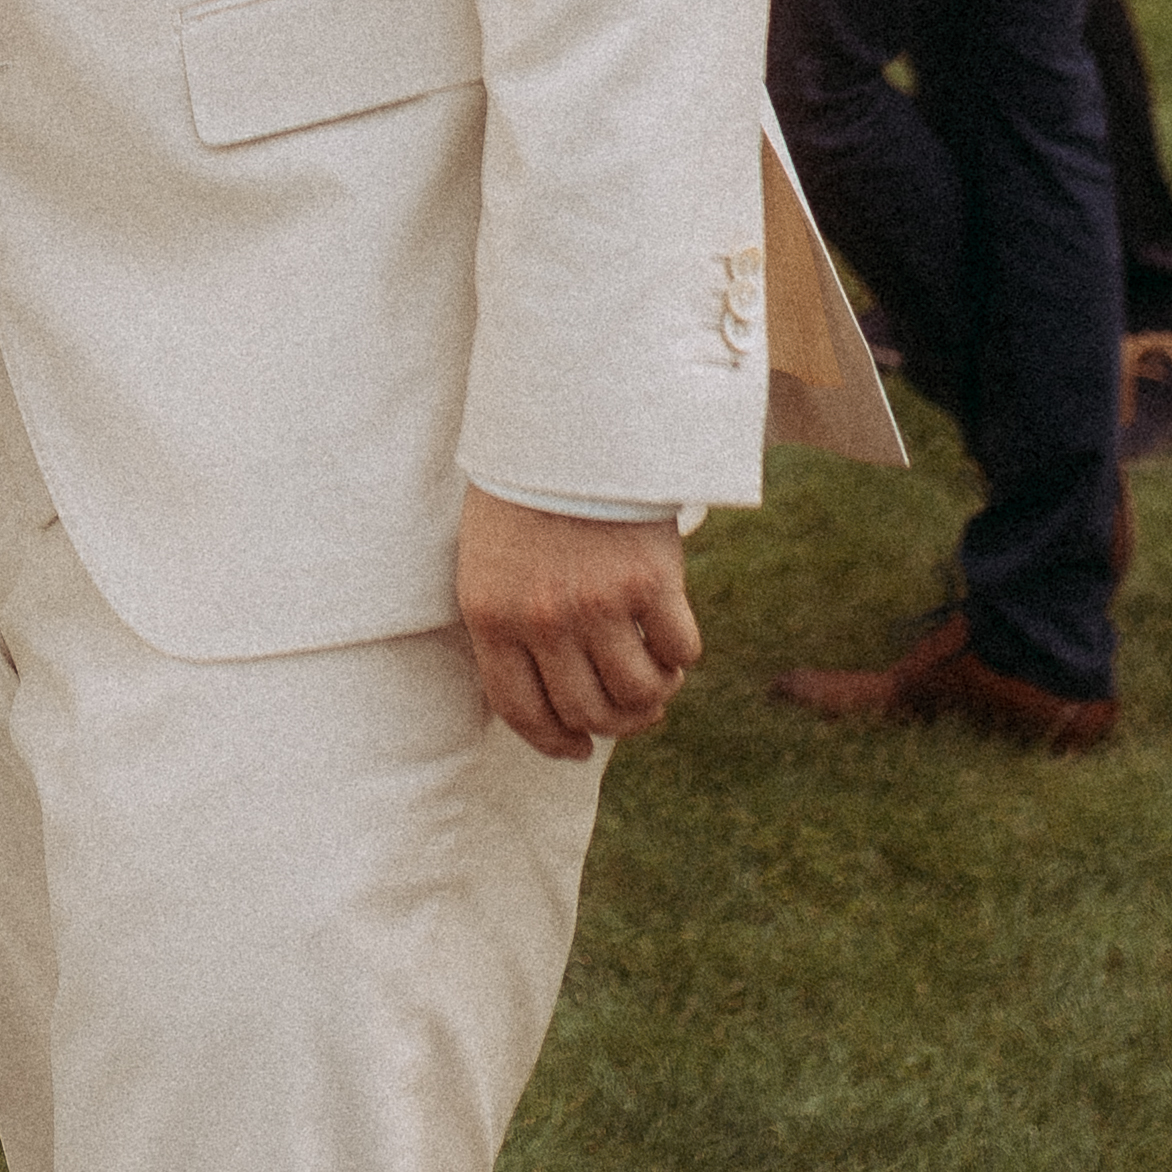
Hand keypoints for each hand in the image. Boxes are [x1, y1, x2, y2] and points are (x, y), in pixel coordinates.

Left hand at [456, 490, 701, 758]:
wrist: (566, 422)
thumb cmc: (523, 493)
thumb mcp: (489, 561)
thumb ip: (509, 626)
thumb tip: (554, 703)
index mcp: (491, 616)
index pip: (521, 711)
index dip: (554, 743)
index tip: (577, 750)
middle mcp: (542, 620)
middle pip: (587, 712)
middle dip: (614, 723)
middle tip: (632, 709)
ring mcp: (598, 603)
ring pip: (638, 694)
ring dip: (654, 696)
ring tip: (657, 677)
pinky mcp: (651, 581)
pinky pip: (680, 651)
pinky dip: (682, 657)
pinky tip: (674, 639)